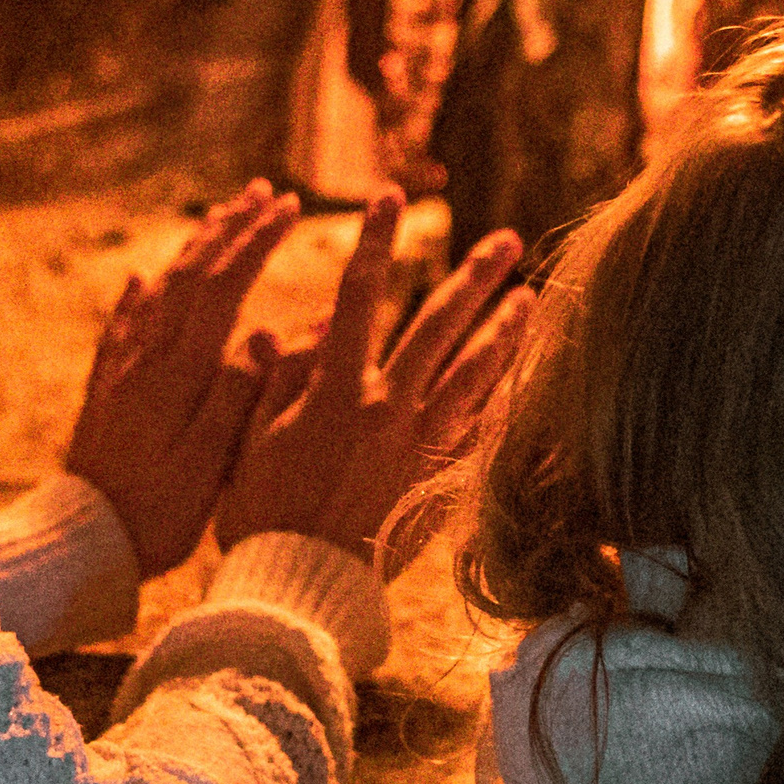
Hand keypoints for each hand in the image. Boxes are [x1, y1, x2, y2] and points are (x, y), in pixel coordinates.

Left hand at [62, 181, 303, 578]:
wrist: (83, 541)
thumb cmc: (156, 514)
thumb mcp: (209, 463)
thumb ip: (236, 396)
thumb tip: (267, 333)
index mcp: (179, 373)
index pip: (224, 287)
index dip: (258, 242)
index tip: (291, 210)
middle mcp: (147, 358)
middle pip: (192, 275)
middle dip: (233, 229)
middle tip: (266, 193)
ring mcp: (122, 370)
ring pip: (160, 290)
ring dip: (194, 249)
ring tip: (221, 217)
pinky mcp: (105, 389)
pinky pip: (122, 324)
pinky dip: (139, 293)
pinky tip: (143, 278)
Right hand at [213, 194, 531, 575]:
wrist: (296, 585)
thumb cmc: (258, 514)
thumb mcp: (251, 438)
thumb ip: (275, 380)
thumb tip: (290, 331)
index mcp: (335, 389)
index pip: (358, 293)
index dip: (375, 240)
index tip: (390, 198)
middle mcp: (386, 408)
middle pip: (438, 324)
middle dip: (474, 276)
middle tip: (507, 240)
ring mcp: (418, 444)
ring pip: (475, 373)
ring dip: (506, 331)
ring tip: (532, 297)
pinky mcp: (434, 479)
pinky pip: (481, 429)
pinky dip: (506, 397)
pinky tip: (527, 377)